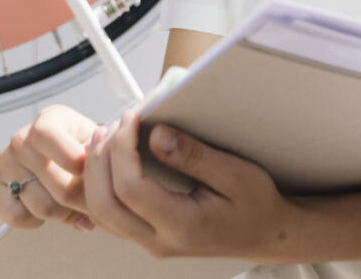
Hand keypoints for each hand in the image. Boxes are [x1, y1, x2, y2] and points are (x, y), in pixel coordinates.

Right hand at [0, 104, 99, 230]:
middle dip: (80, 200)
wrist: (59, 161)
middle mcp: (22, 139)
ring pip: (40, 204)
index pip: (48, 135)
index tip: (88, 172)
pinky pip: (16, 216)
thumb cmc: (80, 150)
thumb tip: (93, 180)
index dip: (71, 157)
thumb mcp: (94, 145)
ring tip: (72, 207)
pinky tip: (44, 211)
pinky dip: (35, 221)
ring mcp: (4, 162)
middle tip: (93, 204)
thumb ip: (96, 158)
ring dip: (63, 214)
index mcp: (49, 120)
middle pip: (54, 182)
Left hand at [81, 111, 308, 261]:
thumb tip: (156, 135)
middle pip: (105, 204)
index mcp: (181, 225)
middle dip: (101, 159)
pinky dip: (101, 187)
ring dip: (95, 174)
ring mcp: (151, 242)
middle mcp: (158, 240)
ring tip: (105, 137)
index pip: (130, 189)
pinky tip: (109, 162)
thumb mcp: (236, 174)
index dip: (122, 149)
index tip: (132, 117)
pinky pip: (111, 216)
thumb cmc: (256, 203)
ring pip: (101, 214)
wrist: (265, 234)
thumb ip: (195, 156)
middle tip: (114, 123)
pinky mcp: (148, 236)